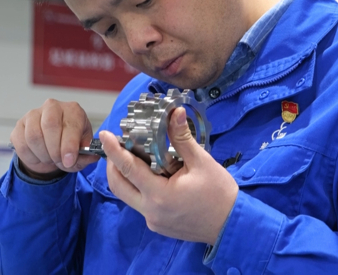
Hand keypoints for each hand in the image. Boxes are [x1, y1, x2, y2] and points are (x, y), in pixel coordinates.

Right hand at [11, 99, 99, 179]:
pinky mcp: (19, 125)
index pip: (70, 125)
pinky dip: (31, 157)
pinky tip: (39, 157)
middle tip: (59, 161)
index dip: (69, 145)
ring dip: (43, 155)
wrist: (51, 146)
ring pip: (34, 136)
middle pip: (50, 126)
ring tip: (51, 159)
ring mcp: (33, 114)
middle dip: (55, 150)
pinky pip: (21, 144)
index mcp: (73, 110)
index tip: (69, 161)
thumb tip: (92, 156)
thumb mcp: (82, 150)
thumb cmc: (69, 143)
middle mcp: (53, 107)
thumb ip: (88, 155)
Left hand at [100, 108, 238, 243]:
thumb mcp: (202, 162)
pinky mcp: (158, 225)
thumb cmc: (220, 194)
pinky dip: (138, 187)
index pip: (128, 169)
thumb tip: (175, 112)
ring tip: (131, 156)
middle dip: (113, 164)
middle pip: (118, 186)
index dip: (113, 150)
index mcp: (160, 195)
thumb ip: (182, 138)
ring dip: (124, 176)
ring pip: (127, 196)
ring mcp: (153, 221)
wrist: (232, 225)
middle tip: (116, 145)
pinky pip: (139, 204)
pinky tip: (150, 174)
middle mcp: (150, 211)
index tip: (104, 134)